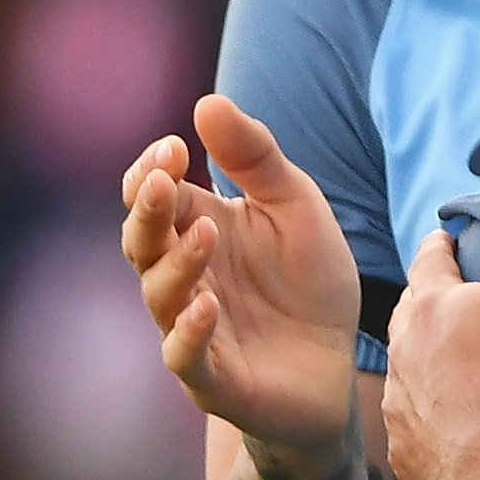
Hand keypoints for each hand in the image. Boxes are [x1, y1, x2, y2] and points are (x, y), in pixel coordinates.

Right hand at [122, 95, 364, 463]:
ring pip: (160, 295)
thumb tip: (207, 101)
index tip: (175, 146)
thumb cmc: (308, 282)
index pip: (151, 195)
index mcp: (196, 229)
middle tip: (162, 179)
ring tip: (204, 234)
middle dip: (146, 210)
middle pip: (141, 241)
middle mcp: (183, 277)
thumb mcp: (296, 207)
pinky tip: (206, 307)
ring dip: (177, 263)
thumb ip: (256, 158)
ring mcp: (191, 329)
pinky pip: (185, 357)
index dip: (151, 170)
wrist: (337, 367)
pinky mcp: (214, 378)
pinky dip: (189, 333)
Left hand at [382, 163, 479, 479]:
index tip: (447, 239)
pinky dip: (431, 413)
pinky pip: (416, 420)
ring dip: (426, 359)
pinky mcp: (408, 449)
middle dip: (429, 301)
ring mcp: (401, 402)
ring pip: (408, 367)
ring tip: (450, 362)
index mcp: (431, 307)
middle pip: (411, 313)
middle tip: (448, 295)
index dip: (440, 247)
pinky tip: (449, 422)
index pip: (429, 262)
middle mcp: (403, 350)